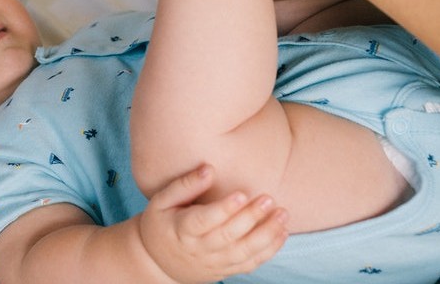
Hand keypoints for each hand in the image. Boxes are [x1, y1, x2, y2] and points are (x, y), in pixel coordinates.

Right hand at [138, 165, 287, 282]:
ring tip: (283, 215)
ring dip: (266, 235)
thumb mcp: (161, 201)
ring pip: (244, 252)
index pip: (205, 220)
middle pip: (229, 235)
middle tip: (269, 199)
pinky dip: (269, 251)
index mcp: (181, 229)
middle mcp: (199, 249)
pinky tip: (282, 233)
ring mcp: (214, 262)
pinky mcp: (225, 270)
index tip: (242, 193)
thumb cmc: (160, 223)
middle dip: (251, 218)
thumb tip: (209, 169)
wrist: (156, 262)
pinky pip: (250, 264)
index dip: (224, 209)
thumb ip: (184, 185)